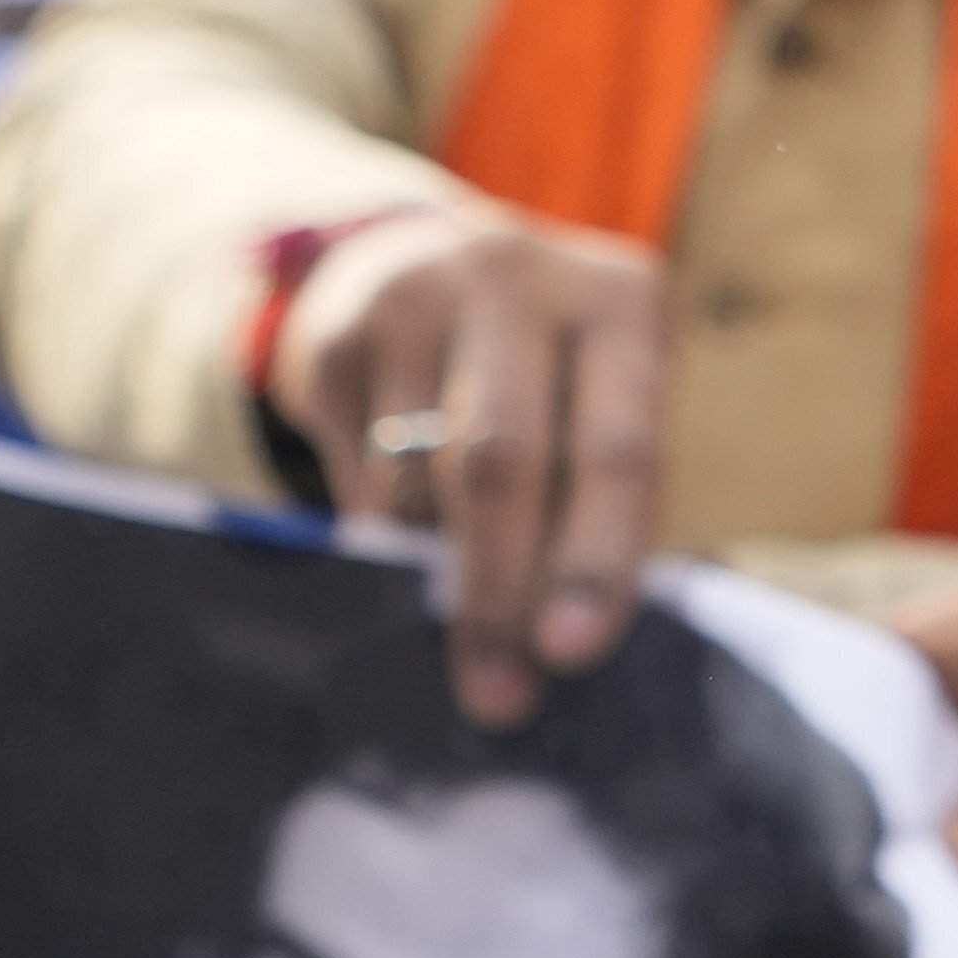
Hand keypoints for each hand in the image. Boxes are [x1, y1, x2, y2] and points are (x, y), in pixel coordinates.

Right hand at [261, 198, 670, 712]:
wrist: (425, 263)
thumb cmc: (552, 373)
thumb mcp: (604, 403)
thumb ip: (600, 503)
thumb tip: (556, 642)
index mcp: (622, 302)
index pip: (616, 448)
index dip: (595, 558)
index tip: (571, 652)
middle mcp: (518, 278)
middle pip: (499, 462)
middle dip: (497, 592)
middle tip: (497, 693)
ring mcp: (415, 296)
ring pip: (413, 482)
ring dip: (433, 578)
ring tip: (463, 626)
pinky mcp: (335, 336)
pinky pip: (356, 479)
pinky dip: (383, 536)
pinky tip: (407, 539)